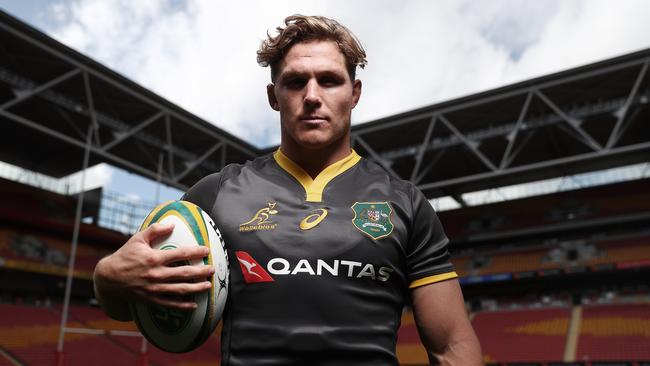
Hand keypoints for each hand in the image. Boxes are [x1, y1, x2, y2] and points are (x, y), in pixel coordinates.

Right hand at [94, 222, 214, 311]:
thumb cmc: (125, 256)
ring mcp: (154, 288)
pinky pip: (170, 304)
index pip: (180, 253)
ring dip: (196, 288)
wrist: (109, 278)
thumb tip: (172, 224)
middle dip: (201, 271)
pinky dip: (183, 305)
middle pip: (184, 273)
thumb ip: (155, 229)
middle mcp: (156, 274)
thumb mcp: (138, 239)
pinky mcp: (151, 299)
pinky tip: (194, 305)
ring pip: (180, 289)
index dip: (196, 251)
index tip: (206, 250)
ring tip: (208, 286)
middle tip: (212, 270)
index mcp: (154, 258)